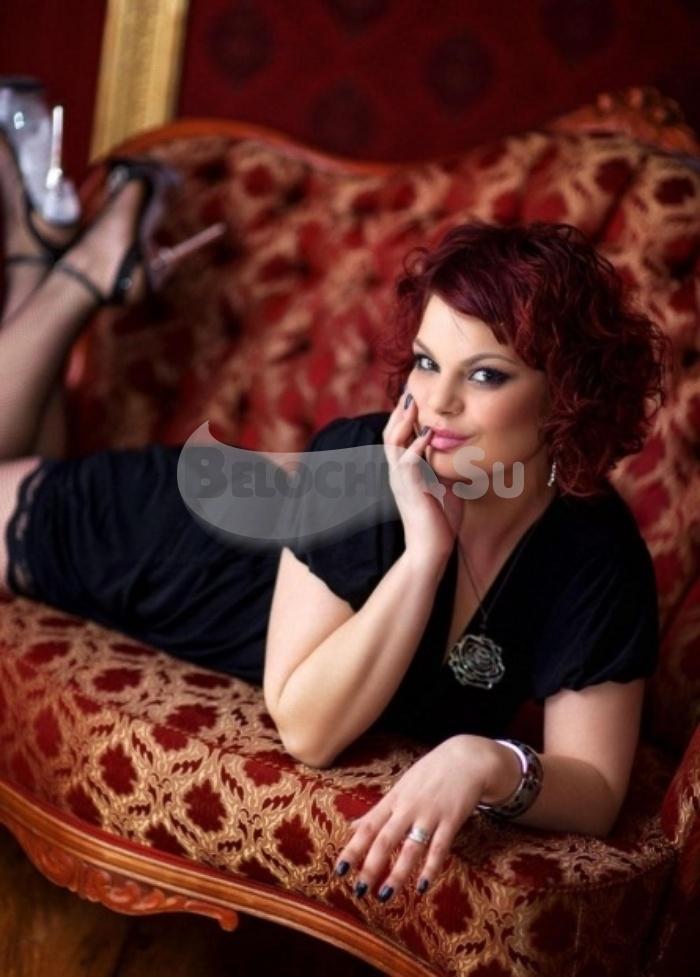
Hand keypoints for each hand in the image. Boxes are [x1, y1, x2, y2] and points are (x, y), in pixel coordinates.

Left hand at [333, 735, 493, 900]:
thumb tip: (352, 826)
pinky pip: (439, 848)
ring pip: (411, 847)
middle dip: (371, 866)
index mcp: (393, 799)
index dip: (353, 849)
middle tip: (359, 891)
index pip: (368, 827)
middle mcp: (408, 807)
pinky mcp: (451, 820)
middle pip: (385, 839)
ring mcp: (430, 814)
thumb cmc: (429, 773)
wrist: (466, 758)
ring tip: (385, 896)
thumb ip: (378, 810)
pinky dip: (430, 868)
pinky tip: (422, 887)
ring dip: (397, 874)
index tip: (339, 871)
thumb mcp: (400, 787)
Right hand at [382, 392, 462, 561]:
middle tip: (409, 392)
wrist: (431, 547)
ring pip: (392, 443)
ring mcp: (401, 480)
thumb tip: (454, 451)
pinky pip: (408, 463)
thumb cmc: (439, 519)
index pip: (399, 436)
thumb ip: (443, 466)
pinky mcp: (410, 489)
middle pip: (390, 434)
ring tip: (412, 405)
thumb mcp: (443, 484)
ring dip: (403, 423)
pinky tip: (426, 435)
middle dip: (399, 412)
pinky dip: (416, 447)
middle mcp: (398, 472)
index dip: (404, 417)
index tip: (414, 397)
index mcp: (404, 470)